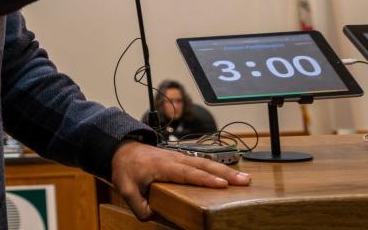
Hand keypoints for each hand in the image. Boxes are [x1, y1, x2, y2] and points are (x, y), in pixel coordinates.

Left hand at [111, 141, 249, 220]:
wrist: (122, 149)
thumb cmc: (125, 168)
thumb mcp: (126, 188)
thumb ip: (138, 205)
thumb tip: (153, 217)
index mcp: (163, 166)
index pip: (188, 173)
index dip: (205, 179)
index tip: (223, 184)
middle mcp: (175, 159)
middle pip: (204, 165)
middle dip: (225, 173)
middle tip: (244, 181)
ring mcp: (179, 157)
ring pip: (206, 162)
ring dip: (226, 170)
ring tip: (245, 179)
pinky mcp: (182, 159)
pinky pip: (202, 163)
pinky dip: (218, 168)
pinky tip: (230, 175)